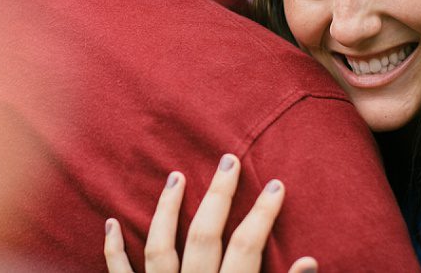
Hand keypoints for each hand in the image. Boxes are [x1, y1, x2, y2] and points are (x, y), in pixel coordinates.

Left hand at [103, 154, 317, 272]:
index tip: (276, 185)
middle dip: (219, 195)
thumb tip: (310, 262)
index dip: (263, 214)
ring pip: (159, 245)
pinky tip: (111, 223)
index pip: (248, 247)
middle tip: (229, 159)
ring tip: (178, 176)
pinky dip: (112, 250)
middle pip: (204, 235)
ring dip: (168, 209)